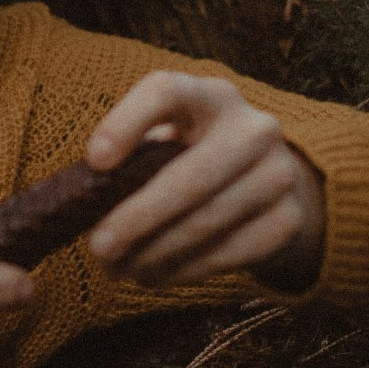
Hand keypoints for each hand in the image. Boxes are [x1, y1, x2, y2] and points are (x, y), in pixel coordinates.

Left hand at [83, 71, 325, 286]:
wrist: (271, 184)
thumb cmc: (194, 159)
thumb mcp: (170, 142)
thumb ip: (133, 161)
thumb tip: (80, 205)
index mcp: (210, 97)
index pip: (166, 92)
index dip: (127, 122)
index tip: (93, 162)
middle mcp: (253, 128)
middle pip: (190, 175)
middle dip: (138, 217)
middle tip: (97, 248)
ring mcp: (279, 174)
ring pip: (208, 221)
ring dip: (154, 253)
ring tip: (118, 269)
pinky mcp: (288, 220)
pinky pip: (227, 253)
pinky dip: (182, 270)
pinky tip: (152, 276)